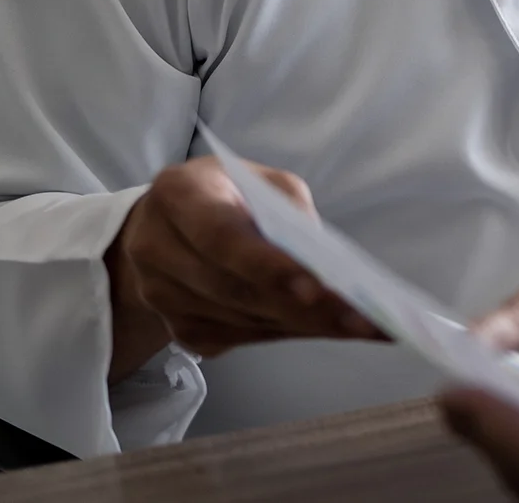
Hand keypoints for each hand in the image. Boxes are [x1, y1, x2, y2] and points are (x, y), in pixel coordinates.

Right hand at [105, 155, 381, 378]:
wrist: (162, 226)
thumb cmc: (227, 194)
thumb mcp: (261, 181)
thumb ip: (290, 210)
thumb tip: (327, 264)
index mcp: (178, 194)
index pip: (222, 236)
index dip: (268, 265)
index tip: (318, 287)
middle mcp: (156, 248)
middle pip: (234, 288)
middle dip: (303, 307)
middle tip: (362, 319)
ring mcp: (160, 294)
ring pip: (239, 320)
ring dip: (302, 326)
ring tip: (359, 328)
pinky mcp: (176, 327)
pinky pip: (236, 337)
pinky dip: (284, 333)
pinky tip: (327, 330)